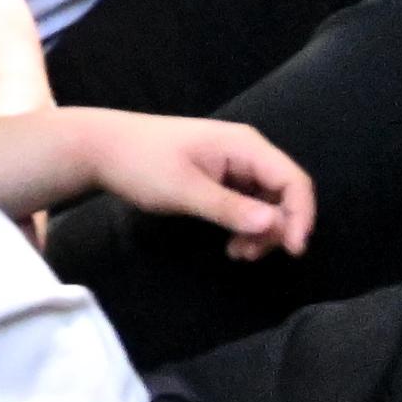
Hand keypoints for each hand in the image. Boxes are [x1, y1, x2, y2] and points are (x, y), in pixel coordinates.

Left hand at [84, 111, 314, 254]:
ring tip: (236, 254)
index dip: (301, 216)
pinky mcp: (221, 176)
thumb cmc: (140, 163)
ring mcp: (234, 164)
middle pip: (285, 194)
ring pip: (268, 203)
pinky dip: (245, 226)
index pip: (294, 181)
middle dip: (277, 229)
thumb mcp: (184, 190)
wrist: (100, 148)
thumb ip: (229, 208)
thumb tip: (275, 226)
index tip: (292, 251)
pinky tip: (231, 245)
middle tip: (248, 256)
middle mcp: (246, 151)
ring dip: (260, 232)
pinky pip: (248, 204)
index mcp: (245, 145)